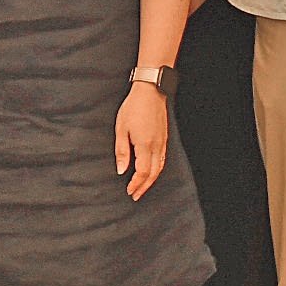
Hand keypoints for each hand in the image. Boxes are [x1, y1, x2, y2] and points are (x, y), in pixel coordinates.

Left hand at [115, 83, 170, 198]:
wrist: (150, 90)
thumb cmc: (133, 107)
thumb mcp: (121, 128)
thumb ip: (121, 151)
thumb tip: (121, 170)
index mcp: (144, 145)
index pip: (143, 172)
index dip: (136, 184)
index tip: (129, 191)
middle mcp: (156, 145)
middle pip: (153, 173)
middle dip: (144, 186)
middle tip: (136, 195)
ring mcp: (162, 141)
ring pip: (160, 167)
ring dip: (151, 180)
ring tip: (143, 187)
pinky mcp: (164, 137)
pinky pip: (163, 159)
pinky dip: (157, 169)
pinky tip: (152, 171)